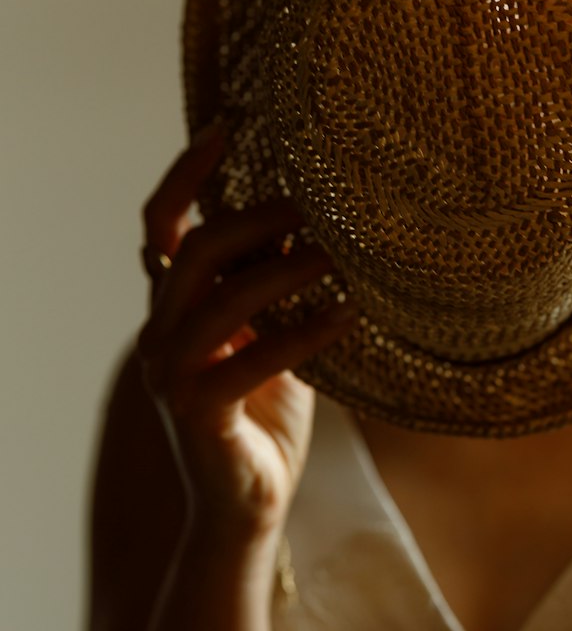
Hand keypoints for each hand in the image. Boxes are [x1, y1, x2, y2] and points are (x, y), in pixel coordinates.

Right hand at [137, 127, 354, 546]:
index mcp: (174, 308)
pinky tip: (351, 315)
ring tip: (342, 253)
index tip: (228, 123)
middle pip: (195, 251)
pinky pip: (254, 358)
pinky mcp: (199, 412)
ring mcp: (172, 375)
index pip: (162, 225)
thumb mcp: (274, 335)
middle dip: (253, 217)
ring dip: (287, 268)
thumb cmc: (267, 417)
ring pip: (223, 297)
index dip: (187, 173)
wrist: (246, 508)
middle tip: (314, 203)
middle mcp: (162, 334)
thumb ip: (276, 283)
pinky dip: (306, 331)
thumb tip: (308, 218)